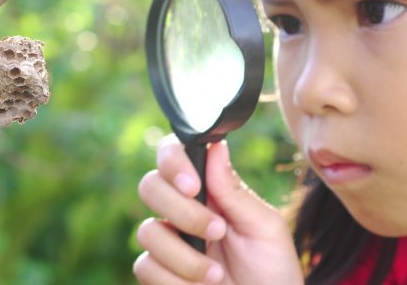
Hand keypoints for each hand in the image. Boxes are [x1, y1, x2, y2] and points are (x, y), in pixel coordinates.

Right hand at [134, 135, 303, 284]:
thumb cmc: (272, 271)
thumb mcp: (264, 228)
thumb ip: (235, 190)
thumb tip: (216, 146)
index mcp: (207, 191)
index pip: (172, 155)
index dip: (173, 162)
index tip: (193, 186)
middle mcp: (180, 211)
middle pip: (149, 186)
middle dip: (181, 211)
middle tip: (217, 231)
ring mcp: (166, 243)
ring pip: (146, 232)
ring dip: (185, 257)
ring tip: (216, 275)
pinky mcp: (157, 273)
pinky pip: (145, 266)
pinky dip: (175, 281)